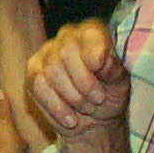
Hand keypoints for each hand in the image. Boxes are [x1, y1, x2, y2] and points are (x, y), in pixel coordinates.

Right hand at [24, 20, 129, 140]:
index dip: (94, 53)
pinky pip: (38, 87)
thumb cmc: (109, 93)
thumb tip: (102, 61)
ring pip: (52, 71)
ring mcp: (46, 54)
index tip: (101, 72)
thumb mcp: (120, 83)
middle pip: (66, 52)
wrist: (94, 117)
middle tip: (97, 99)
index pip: (88, 34)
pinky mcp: (33, 74)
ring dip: (72, 96)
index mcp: (92, 32)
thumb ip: (114, 69)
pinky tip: (71, 120)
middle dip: (84, 82)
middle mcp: (67, 37)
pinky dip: (57, 107)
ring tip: (86, 108)